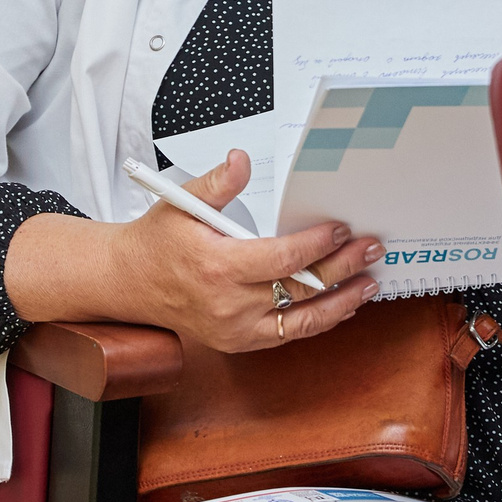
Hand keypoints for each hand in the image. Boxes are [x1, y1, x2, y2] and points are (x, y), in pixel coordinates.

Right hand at [108, 152, 381, 351]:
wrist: (129, 284)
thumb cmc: (158, 241)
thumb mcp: (181, 202)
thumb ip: (218, 182)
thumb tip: (242, 159)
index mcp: (218, 267)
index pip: (282, 259)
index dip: (317, 245)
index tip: (341, 229)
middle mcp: (230, 305)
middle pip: (301, 289)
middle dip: (343, 268)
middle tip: (372, 249)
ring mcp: (236, 330)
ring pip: (303, 321)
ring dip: (342, 301)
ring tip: (370, 282)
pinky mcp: (239, 343)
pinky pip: (288, 335)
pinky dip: (318, 320)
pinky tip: (341, 305)